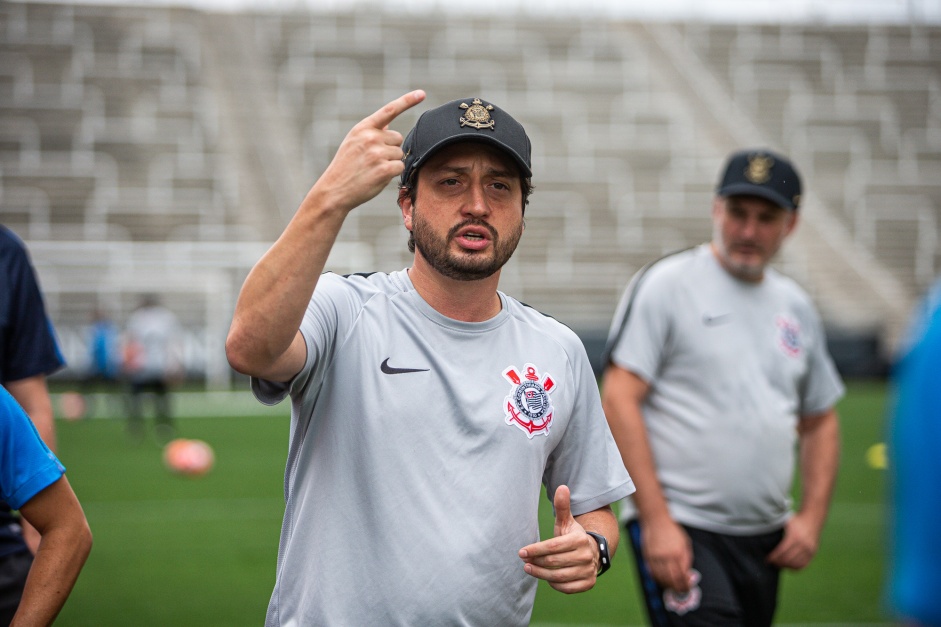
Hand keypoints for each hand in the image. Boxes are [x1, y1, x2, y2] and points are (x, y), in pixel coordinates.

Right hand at [308, 90, 424, 213]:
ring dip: (391, 162)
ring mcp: (378, 153)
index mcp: (363, 128)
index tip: (422, 93)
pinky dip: (392, 173)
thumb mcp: (353, 142)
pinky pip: (400, 167)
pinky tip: (377, 176)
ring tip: (372, 169)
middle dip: (391, 148)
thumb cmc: (345, 167)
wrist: (334, 190)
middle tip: (373, 160)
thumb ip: (371, 132)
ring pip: (400, 154)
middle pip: (398, 138)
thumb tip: (388, 124)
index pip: (389, 110)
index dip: (407, 101)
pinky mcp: (384, 169)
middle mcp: (371, 137)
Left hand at [518, 485, 599, 593]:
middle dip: (536, 562)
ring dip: (541, 574)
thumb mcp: (567, 521)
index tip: (521, 552)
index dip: (535, 550)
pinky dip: (554, 585)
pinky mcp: (588, 583)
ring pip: (558, 577)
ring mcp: (588, 571)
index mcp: (579, 539)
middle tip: (524, 561)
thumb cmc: (573, 536)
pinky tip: (546, 579)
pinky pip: (567, 588)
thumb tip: (562, 487)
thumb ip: (562, 507)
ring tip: (529, 569)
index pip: (553, 547)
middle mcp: (586, 556)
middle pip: (553, 562)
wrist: (593, 552)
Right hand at [641, 516, 693, 592]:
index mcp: (678, 552)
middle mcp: (667, 556)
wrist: (656, 520)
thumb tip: (687, 573)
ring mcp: (656, 556)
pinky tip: (662, 580)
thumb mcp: (685, 542)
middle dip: (678, 588)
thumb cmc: (672, 531)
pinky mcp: (647, 556)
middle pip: (672, 579)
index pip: (683, 575)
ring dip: (668, 585)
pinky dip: (658, 579)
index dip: (686, 584)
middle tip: (681, 591)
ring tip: (672, 587)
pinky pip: (652, 572)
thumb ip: (687, 558)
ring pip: (662, 577)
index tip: (688, 588)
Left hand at [766, 511, 820, 569]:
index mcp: (794, 536)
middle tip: (771, 563)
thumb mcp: (785, 521)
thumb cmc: (796, 520)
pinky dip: (795, 567)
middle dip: (778, 563)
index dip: (773, 557)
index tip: (767, 559)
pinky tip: (788, 566)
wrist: (812, 518)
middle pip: (788, 559)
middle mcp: (803, 544)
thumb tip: (760, 531)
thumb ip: (775, 527)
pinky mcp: (813, 552)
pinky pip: (803, 564)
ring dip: (786, 566)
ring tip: (778, 564)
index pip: (781, 552)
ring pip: (796, 564)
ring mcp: (809, 549)